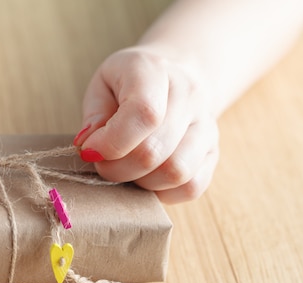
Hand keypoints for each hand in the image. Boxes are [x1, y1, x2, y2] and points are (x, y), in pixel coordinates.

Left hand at [74, 47, 218, 202]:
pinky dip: (163, 192)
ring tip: (126, 169)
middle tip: (103, 163)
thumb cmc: (129, 84)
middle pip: (154, 151)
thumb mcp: (102, 85)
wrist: (177, 74)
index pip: (143, 113)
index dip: (111, 143)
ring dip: (141, 183)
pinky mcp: (213, 153)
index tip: (90, 151)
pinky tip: (147, 177)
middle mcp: (189, 95)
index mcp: (154, 71)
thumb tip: (89, 146)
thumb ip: (94, 115)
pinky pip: (191, 187)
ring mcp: (206, 125)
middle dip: (117, 169)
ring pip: (176, 172)